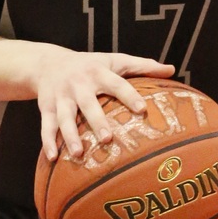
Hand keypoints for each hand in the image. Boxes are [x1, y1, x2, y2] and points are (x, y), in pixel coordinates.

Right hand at [35, 49, 171, 161]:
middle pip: (88, 104)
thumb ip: (143, 65)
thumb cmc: (90, 65)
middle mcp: (78, 84)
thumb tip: (172, 70)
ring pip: (64, 118)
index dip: (129, 96)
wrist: (48, 63)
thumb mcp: (115, 60)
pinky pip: (45, 127)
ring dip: (70, 135)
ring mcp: (60, 97)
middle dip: (96, 121)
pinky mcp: (45, 108)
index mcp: (98, 72)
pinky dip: (48, 142)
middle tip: (108, 138)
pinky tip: (54, 158)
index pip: (116, 84)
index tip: (142, 110)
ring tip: (79, 153)